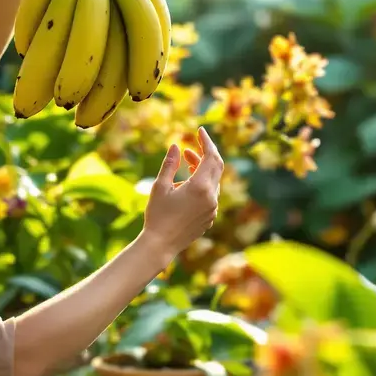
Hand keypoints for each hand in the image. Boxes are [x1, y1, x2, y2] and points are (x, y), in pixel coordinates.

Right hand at [140, 127, 223, 256]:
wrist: (161, 245)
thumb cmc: (157, 215)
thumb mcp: (160, 186)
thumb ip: (170, 164)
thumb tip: (175, 146)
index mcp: (201, 187)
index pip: (211, 156)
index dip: (206, 141)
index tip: (200, 130)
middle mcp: (212, 197)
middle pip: (217, 167)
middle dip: (206, 153)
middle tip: (193, 145)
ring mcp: (212, 209)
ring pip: (213, 181)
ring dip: (202, 169)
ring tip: (186, 160)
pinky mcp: (209, 217)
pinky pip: (211, 194)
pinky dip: (203, 183)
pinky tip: (187, 183)